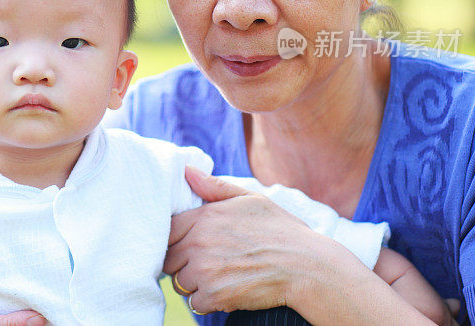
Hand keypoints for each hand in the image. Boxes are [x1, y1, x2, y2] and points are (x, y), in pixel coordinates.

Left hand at [164, 167, 335, 314]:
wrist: (306, 266)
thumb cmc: (281, 231)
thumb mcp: (250, 199)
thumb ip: (214, 187)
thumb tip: (187, 171)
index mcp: (205, 217)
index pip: (167, 230)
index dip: (176, 239)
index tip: (189, 244)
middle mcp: (200, 242)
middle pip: (168, 259)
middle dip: (183, 262)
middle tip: (206, 262)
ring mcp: (206, 270)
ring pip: (179, 282)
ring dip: (194, 283)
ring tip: (219, 276)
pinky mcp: (215, 296)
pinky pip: (194, 303)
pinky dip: (207, 301)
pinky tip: (225, 290)